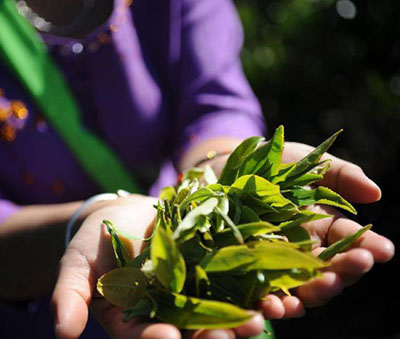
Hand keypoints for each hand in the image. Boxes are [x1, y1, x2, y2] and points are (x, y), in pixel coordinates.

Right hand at [52, 194, 264, 338]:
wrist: (124, 216)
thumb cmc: (95, 242)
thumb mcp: (76, 266)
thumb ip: (70, 296)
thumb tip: (62, 332)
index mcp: (136, 318)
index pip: (146, 335)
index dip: (156, 338)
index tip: (168, 338)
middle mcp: (170, 308)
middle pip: (193, 327)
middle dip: (215, 331)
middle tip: (236, 333)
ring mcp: (195, 286)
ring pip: (221, 305)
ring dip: (244, 312)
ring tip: (264, 315)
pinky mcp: (213, 262)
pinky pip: (234, 274)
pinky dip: (253, 281)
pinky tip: (274, 285)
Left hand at [259, 142, 394, 318]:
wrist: (226, 171)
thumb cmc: (273, 165)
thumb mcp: (308, 162)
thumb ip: (341, 176)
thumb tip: (376, 193)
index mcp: (323, 227)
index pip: (350, 241)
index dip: (368, 246)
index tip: (384, 250)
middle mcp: (304, 250)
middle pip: (330, 270)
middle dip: (346, 269)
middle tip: (359, 264)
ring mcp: (278, 263)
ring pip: (302, 288)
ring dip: (316, 292)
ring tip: (325, 285)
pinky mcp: (250, 272)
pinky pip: (263, 294)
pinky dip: (274, 304)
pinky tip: (279, 305)